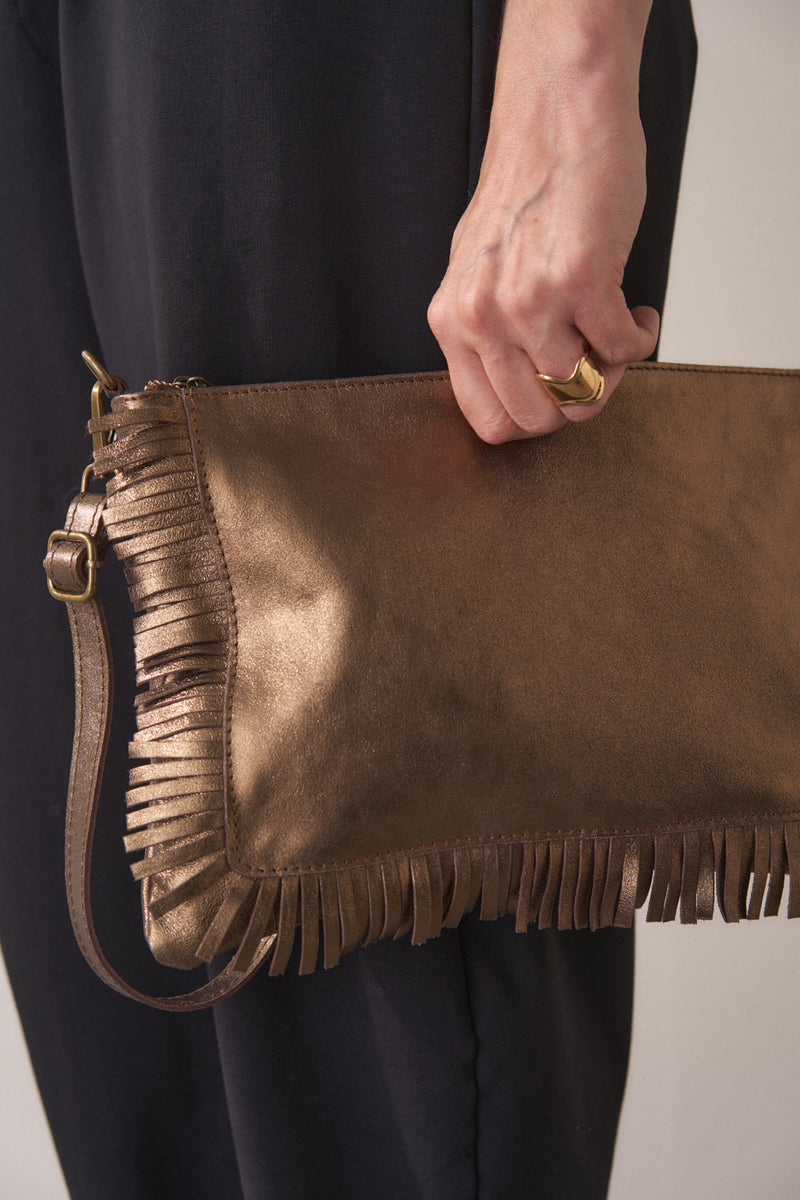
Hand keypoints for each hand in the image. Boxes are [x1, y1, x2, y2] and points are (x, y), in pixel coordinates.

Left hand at [427, 0, 655, 443]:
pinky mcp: (581, 280)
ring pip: (583, 390)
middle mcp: (482, 317)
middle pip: (538, 417)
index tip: (557, 394)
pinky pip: (622, 349)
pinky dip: (640, 338)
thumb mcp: (479, 270)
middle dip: (576, 402)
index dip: (534, 419)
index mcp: (452, 321)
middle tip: (594, 365)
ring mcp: (529, 302)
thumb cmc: (528, 191)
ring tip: (616, 326)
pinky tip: (636, 309)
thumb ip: (489, 331)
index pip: (487, 421)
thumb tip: (524, 388)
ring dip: (613, 368)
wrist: (557, 117)